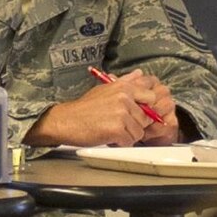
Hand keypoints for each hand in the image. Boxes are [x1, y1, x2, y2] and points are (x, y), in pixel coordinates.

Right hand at [27, 71, 171, 146]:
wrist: (65, 121)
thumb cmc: (84, 107)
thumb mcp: (105, 89)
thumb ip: (125, 82)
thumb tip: (140, 73)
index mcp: (124, 87)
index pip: (151, 96)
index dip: (146, 108)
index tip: (136, 112)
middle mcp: (125, 98)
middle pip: (146, 118)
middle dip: (135, 125)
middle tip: (118, 124)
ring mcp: (121, 113)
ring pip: (139, 132)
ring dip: (127, 135)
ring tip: (111, 130)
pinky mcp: (117, 129)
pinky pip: (130, 141)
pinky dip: (120, 143)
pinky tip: (108, 136)